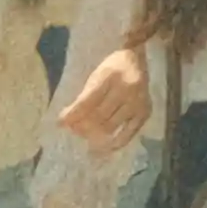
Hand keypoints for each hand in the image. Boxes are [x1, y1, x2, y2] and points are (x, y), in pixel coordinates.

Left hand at [54, 37, 154, 157]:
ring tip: (86, 135)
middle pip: (98, 116)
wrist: (137, 59)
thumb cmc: (112, 68)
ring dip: (94, 134)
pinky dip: (116, 142)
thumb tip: (64, 122)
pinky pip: (129, 132)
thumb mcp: (95, 76)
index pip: (87, 101)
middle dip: (81, 126)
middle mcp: (127, 89)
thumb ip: (82, 99)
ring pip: (110, 126)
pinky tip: (105, 148)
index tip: (60, 123)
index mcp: (110, 76)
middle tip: (74, 129)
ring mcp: (138, 101)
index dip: (72, 115)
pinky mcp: (145, 111)